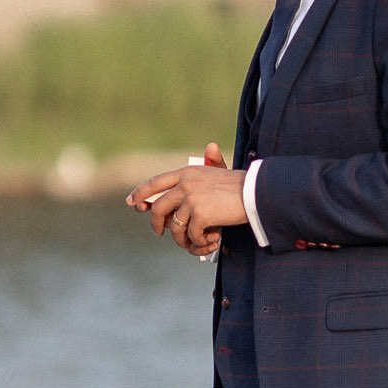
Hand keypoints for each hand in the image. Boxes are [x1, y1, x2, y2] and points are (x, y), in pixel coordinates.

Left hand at [130, 143, 244, 257]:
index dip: (141, 193)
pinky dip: (200, 242)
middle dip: (156, 224)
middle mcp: (185, 184)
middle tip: (159, 233)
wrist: (255, 193)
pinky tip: (213, 240)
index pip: (156, 182)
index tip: (131, 202)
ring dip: (184, 239)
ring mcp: (191, 199)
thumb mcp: (219, 172)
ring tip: (197, 242)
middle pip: (158, 208)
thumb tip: (208, 144)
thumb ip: (209, 165)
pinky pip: (191, 235)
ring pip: (174, 227)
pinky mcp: (199, 214)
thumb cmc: (239, 185)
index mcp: (187, 173)